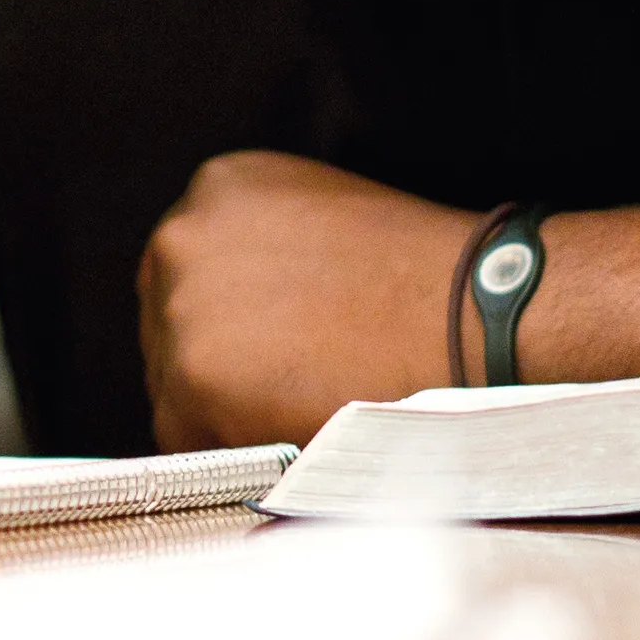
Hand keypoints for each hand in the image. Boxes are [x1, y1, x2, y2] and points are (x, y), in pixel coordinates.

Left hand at [137, 150, 474, 449]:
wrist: (471, 317)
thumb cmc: (421, 278)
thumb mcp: (322, 216)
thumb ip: (260, 248)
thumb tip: (233, 313)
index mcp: (218, 188)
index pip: (185, 270)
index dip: (225, 320)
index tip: (261, 349)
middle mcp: (183, 237)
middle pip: (168, 326)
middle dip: (215, 364)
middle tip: (284, 389)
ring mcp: (181, 308)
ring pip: (174, 385)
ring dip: (223, 410)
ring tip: (301, 408)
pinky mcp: (191, 377)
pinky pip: (186, 439)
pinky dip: (230, 451)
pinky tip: (291, 432)